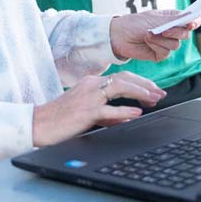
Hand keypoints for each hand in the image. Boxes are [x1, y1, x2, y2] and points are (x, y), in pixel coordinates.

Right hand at [32, 72, 164, 146]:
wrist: (39, 124)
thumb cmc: (61, 119)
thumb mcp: (87, 113)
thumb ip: (108, 113)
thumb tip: (129, 116)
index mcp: (91, 83)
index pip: (121, 77)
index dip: (140, 83)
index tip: (154, 90)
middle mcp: (90, 85)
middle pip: (124, 78)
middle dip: (145, 85)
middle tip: (161, 93)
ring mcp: (88, 97)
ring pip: (119, 87)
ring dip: (140, 92)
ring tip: (154, 99)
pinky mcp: (85, 111)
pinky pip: (108, 109)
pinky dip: (125, 110)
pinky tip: (137, 112)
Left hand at [110, 10, 200, 61]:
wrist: (119, 36)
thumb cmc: (135, 23)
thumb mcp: (155, 19)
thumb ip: (174, 20)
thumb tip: (191, 15)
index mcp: (172, 19)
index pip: (190, 20)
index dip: (194, 22)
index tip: (191, 23)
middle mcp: (171, 31)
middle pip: (185, 34)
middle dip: (175, 32)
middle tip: (163, 30)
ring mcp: (166, 43)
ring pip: (175, 45)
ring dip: (161, 40)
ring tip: (148, 34)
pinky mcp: (160, 54)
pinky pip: (166, 53)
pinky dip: (156, 46)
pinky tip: (147, 41)